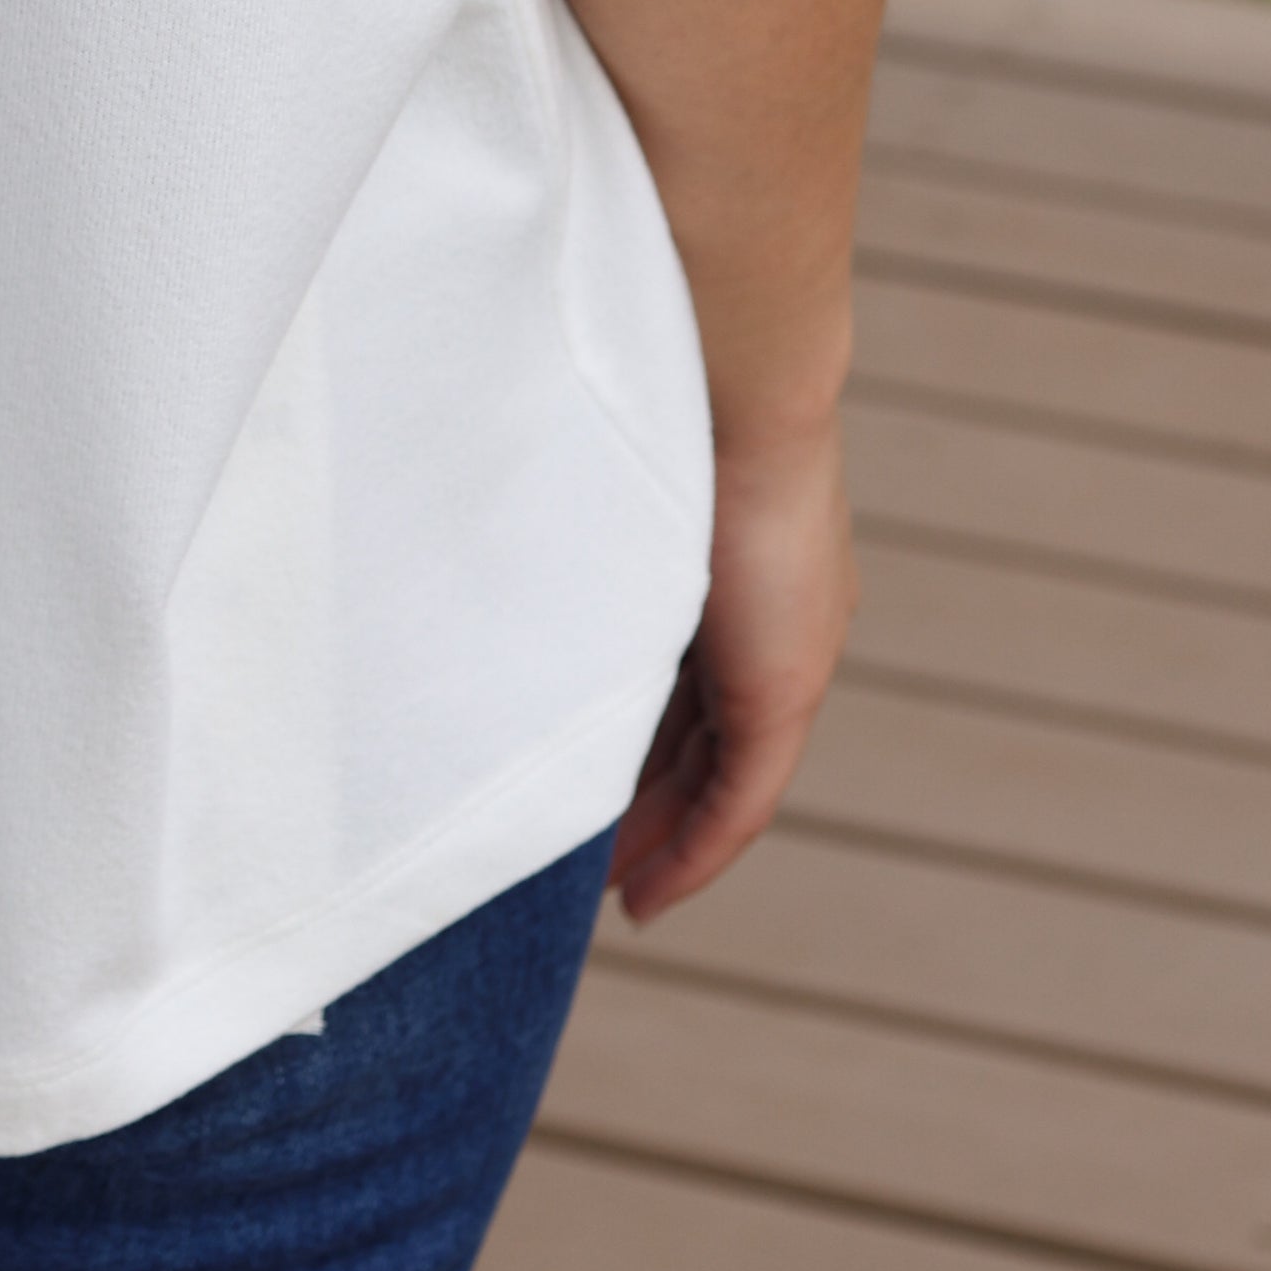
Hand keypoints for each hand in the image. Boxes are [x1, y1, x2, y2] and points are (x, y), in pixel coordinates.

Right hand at [612, 421, 855, 925]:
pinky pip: (740, 800)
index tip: (595, 786)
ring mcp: (790, 655)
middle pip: (709, 742)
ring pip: (722, 778)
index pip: (692, 680)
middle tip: (594, 863)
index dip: (645, 741)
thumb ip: (578, 527)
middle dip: (654, 807)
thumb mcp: (610, 478)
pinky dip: (696, 853)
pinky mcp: (784, 689)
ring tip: (610, 889)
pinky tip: (650, 896)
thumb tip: (481, 506)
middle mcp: (778, 620)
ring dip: (668, 838)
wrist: (729, 374)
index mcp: (738, 570)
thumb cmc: (654, 392)